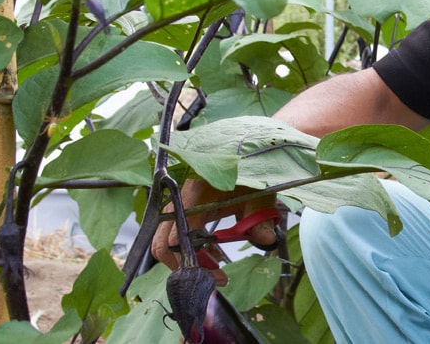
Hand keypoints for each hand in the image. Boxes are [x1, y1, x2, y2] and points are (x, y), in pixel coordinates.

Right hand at [151, 179, 276, 285]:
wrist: (241, 153)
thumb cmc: (248, 171)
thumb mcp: (260, 192)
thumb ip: (261, 217)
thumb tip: (266, 240)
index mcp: (194, 194)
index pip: (179, 236)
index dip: (197, 262)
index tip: (220, 275)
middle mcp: (177, 201)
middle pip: (163, 245)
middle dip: (186, 266)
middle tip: (216, 276)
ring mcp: (175, 205)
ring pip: (165, 242)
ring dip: (187, 259)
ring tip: (217, 265)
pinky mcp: (179, 208)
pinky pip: (173, 234)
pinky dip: (188, 248)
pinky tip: (213, 251)